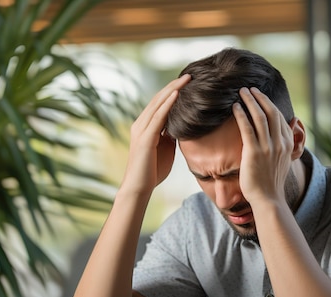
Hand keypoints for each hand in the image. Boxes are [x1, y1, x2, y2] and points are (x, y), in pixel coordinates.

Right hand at [121, 74, 190, 193]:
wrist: (140, 187)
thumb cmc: (153, 170)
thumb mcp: (166, 147)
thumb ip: (171, 135)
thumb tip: (184, 125)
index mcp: (146, 125)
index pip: (160, 103)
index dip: (173, 90)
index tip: (188, 82)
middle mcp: (141, 123)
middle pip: (159, 98)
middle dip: (174, 85)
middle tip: (189, 74)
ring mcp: (141, 129)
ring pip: (158, 104)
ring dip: (173, 90)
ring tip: (186, 79)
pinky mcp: (145, 137)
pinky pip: (158, 117)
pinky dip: (167, 104)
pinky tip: (177, 95)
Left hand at [232, 87, 293, 208]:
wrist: (268, 199)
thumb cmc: (272, 182)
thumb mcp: (283, 161)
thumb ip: (283, 145)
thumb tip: (284, 132)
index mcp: (288, 144)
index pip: (279, 117)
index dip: (269, 103)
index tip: (260, 95)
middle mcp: (280, 143)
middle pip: (270, 112)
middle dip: (259, 97)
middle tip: (249, 88)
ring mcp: (268, 147)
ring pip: (259, 116)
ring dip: (250, 101)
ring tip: (241, 92)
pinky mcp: (254, 152)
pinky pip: (247, 128)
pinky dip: (241, 115)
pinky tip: (235, 107)